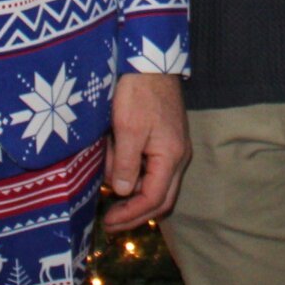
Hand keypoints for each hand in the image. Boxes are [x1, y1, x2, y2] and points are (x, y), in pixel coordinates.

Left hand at [103, 73, 190, 229]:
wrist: (151, 61)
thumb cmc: (139, 93)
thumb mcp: (127, 129)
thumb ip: (125, 164)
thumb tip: (122, 193)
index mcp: (171, 156)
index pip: (153, 199)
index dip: (130, 215)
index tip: (108, 222)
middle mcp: (178, 156)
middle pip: (161, 198)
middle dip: (135, 213)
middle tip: (109, 221)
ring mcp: (174, 148)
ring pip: (156, 184)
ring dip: (131, 188)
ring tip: (105, 173)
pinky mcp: (166, 140)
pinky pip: (151, 168)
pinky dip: (133, 172)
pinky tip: (115, 162)